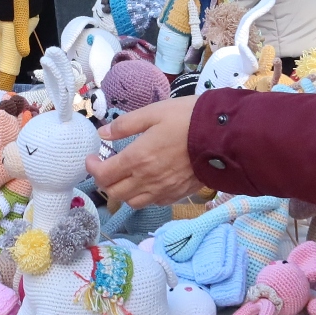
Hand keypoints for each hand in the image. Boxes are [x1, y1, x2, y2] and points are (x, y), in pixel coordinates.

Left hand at [86, 97, 201, 206]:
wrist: (224, 136)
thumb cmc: (187, 119)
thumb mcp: (153, 112)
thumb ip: (125, 125)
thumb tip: (103, 133)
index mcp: (137, 158)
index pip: (104, 175)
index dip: (92, 168)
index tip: (92, 158)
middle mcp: (147, 180)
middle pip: (115, 193)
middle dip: (105, 181)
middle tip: (106, 167)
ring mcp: (163, 190)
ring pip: (133, 202)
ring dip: (123, 192)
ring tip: (125, 177)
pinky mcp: (178, 194)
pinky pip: (153, 203)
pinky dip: (144, 196)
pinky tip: (147, 183)